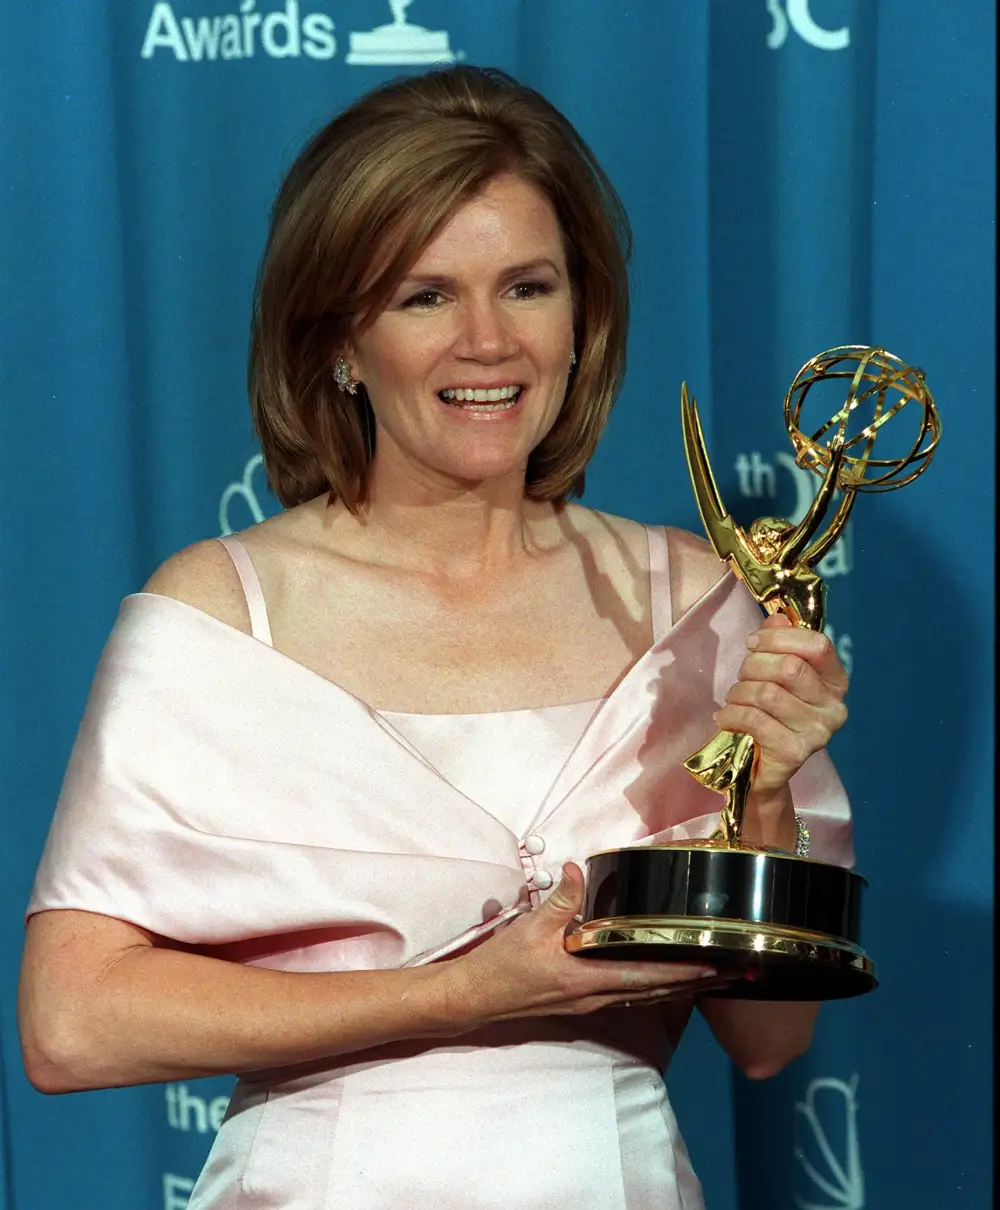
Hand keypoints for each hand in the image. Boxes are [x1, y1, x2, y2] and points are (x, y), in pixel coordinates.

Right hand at [441, 863, 733, 1030]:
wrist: (476, 997)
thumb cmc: (502, 965)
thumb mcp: (529, 928)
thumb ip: (558, 899)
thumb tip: (576, 869)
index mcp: (586, 979)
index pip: (647, 977)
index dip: (683, 972)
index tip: (715, 966)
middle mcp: (595, 997)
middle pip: (656, 992)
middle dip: (693, 983)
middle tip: (730, 972)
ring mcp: (590, 1003)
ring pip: (645, 995)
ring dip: (677, 986)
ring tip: (707, 975)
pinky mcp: (582, 1001)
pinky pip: (628, 994)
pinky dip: (652, 986)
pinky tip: (662, 978)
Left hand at [714, 612, 847, 795]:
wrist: (763, 770)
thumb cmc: (769, 714)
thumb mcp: (773, 674)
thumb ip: (778, 644)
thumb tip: (776, 619)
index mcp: (835, 682)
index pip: (817, 645)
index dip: (779, 638)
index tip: (752, 642)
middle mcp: (835, 708)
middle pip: (789, 667)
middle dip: (753, 666)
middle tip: (741, 677)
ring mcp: (819, 733)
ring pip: (767, 693)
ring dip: (739, 692)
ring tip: (734, 700)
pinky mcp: (795, 752)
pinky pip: (754, 719)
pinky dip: (731, 714)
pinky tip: (725, 718)